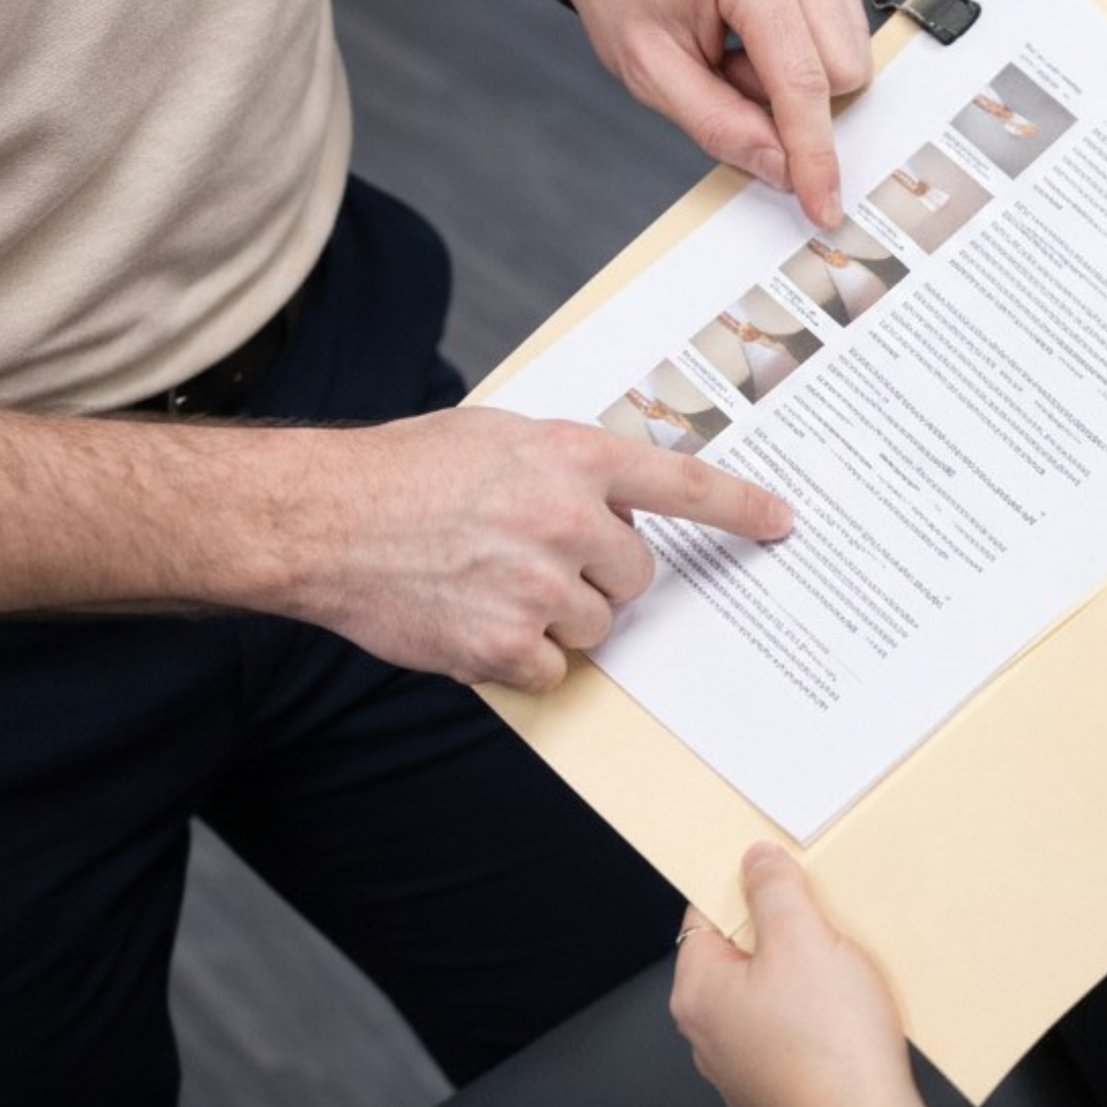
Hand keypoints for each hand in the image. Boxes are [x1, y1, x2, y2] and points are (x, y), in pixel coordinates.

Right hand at [292, 408, 791, 691]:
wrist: (324, 518)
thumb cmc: (407, 470)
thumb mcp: (503, 435)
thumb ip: (569, 464)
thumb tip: (618, 497)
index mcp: (574, 457)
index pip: (684, 485)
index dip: (741, 507)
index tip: (782, 524)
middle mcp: (568, 520)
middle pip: (637, 574)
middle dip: (601, 575)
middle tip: (540, 558)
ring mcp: (538, 586)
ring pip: (597, 626)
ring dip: (560, 618)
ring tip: (493, 584)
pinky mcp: (503, 644)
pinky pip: (551, 671)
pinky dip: (521, 660)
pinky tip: (477, 624)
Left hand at [548, 0, 871, 229]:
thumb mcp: (651, 75)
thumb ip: (719, 126)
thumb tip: (785, 170)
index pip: (801, 78)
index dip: (814, 152)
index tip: (824, 205)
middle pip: (843, 74)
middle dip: (792, 104)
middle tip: (726, 77)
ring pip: (853, 62)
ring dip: (798, 82)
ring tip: (738, 56)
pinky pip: (848, 41)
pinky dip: (806, 59)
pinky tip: (760, 42)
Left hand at [671, 843, 944, 1106]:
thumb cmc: (831, 1047)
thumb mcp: (802, 937)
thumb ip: (773, 889)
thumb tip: (755, 862)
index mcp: (698, 993)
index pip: (704, 918)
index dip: (741, 889)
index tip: (774, 876)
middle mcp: (709, 1036)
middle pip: (738, 958)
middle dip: (780, 934)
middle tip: (820, 924)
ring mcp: (742, 1070)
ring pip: (768, 997)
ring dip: (803, 977)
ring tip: (842, 971)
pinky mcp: (778, 1092)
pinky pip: (791, 1035)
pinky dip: (815, 1018)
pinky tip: (849, 1015)